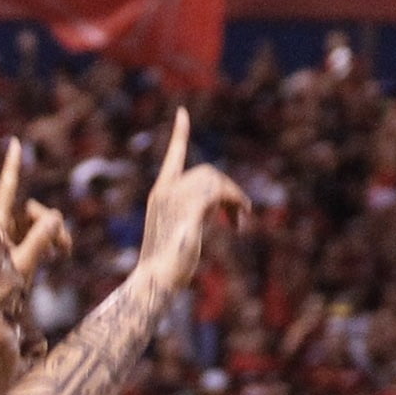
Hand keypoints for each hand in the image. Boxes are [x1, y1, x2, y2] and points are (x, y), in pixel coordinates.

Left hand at [0, 137, 71, 278]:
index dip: (12, 166)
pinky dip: (51, 243)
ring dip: (54, 234)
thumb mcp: (20, 266)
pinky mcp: (18, 250)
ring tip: (64, 253)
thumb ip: (39, 241)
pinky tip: (60, 254)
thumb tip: (56, 218)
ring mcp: (10, 239)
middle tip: (65, 247)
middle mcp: (1, 227)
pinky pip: (38, 237)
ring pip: (37, 224)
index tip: (15, 143)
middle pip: (31, 209)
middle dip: (50, 222)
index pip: (7, 189)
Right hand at [135, 108, 249, 292]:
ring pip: (216, 181)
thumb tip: (223, 206)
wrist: (154, 281)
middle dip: (226, 189)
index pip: (173, 157)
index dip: (179, 134)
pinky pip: (220, 193)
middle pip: (206, 172)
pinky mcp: (190, 210)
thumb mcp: (179, 232)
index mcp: (160, 194)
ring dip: (234, 198)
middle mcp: (166, 191)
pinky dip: (235, 203)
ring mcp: (177, 199)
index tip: (182, 113)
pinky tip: (241, 219)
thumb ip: (194, 213)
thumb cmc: (165, 267)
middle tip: (240, 215)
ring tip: (241, 221)